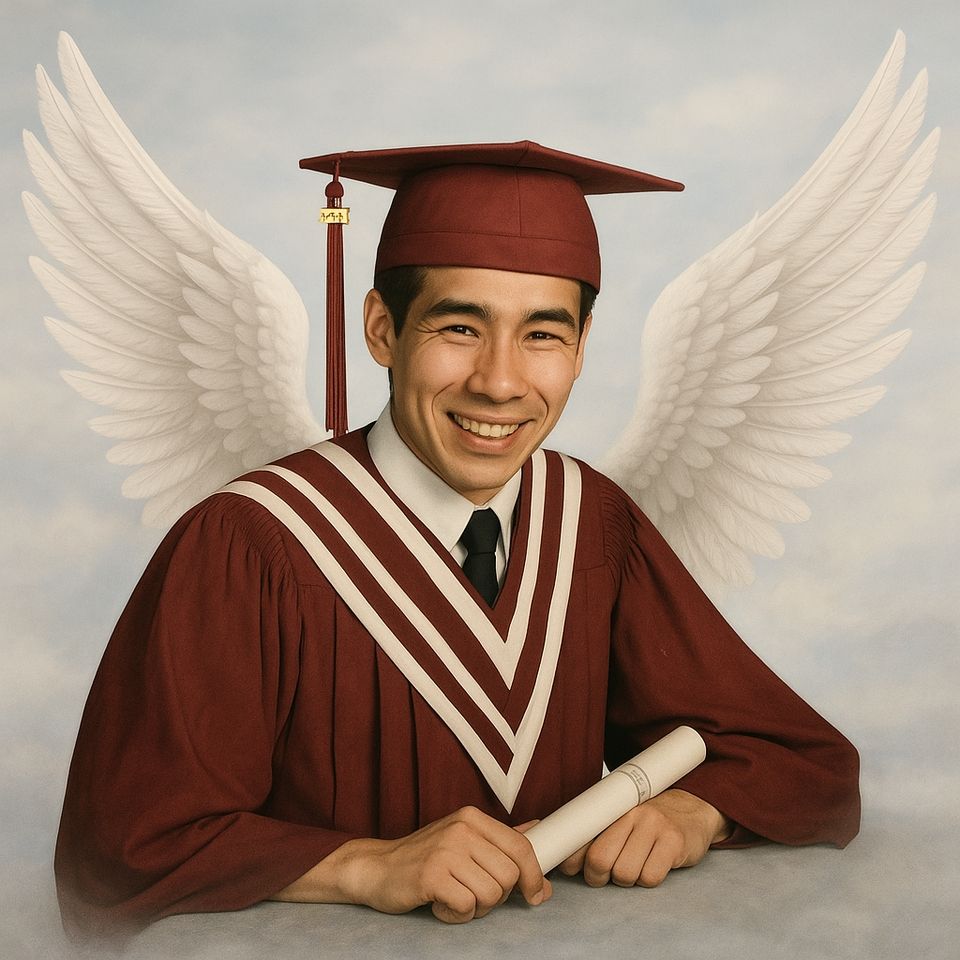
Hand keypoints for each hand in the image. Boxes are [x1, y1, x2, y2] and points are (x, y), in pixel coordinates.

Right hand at [274, 806, 549, 922]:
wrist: (376, 868)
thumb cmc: (424, 858)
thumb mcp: (463, 840)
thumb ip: (500, 839)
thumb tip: (539, 832)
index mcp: (473, 818)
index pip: (522, 846)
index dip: (534, 875)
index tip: (535, 894)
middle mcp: (462, 829)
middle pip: (510, 876)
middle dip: (497, 896)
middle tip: (471, 893)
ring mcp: (446, 850)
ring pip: (491, 894)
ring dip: (475, 907)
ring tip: (453, 896)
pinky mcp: (431, 875)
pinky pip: (467, 906)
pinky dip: (456, 914)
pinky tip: (440, 903)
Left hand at [556, 789, 730, 887]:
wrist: (693, 809)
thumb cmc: (650, 821)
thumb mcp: (622, 819)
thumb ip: (598, 834)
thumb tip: (566, 862)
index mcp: (614, 808)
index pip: (583, 835)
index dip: (572, 859)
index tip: (571, 869)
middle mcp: (632, 814)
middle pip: (600, 859)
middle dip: (598, 877)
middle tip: (607, 876)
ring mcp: (654, 826)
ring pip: (624, 873)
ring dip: (627, 880)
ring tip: (636, 866)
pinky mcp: (674, 842)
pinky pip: (650, 878)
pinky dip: (649, 880)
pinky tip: (655, 866)